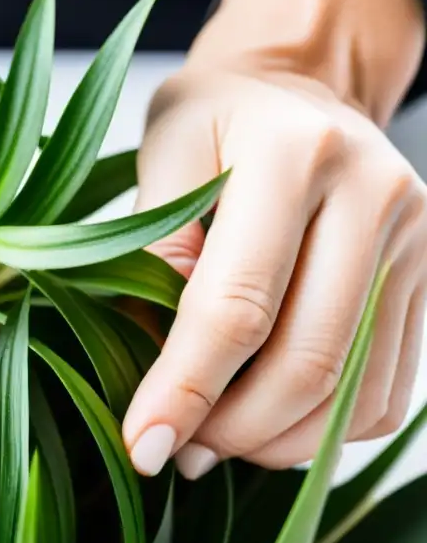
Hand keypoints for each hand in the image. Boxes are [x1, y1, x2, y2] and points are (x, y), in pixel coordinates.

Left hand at [123, 0, 426, 478]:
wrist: (296, 91)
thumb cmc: (215, 123)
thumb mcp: (163, 160)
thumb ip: (156, 254)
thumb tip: (154, 362)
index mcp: (294, 156)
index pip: (237, 305)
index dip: (186, 389)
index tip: (143, 447)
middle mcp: (373, 197)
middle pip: (306, 361)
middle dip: (232, 430)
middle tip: (176, 451)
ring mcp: (415, 243)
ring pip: (352, 392)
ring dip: (276, 442)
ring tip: (214, 441)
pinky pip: (384, 393)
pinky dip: (322, 430)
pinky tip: (269, 420)